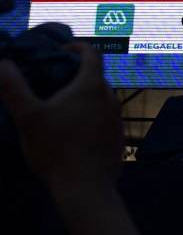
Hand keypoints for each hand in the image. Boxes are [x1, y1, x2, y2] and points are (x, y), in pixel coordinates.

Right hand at [0, 42, 122, 197]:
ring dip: (84, 98)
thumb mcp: (28, 116)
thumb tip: (1, 63)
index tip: (61, 50)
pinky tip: (75, 133)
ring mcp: (118, 117)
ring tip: (62, 110)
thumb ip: (14, 88)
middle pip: (96, 77)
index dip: (77, 46)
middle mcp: (110, 97)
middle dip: (77, 75)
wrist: (86, 187)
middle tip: (54, 83)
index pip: (92, 53)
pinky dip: (92, 117)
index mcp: (91, 86)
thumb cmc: (56, 148)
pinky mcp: (119, 136)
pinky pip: (105, 118)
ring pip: (101, 99)